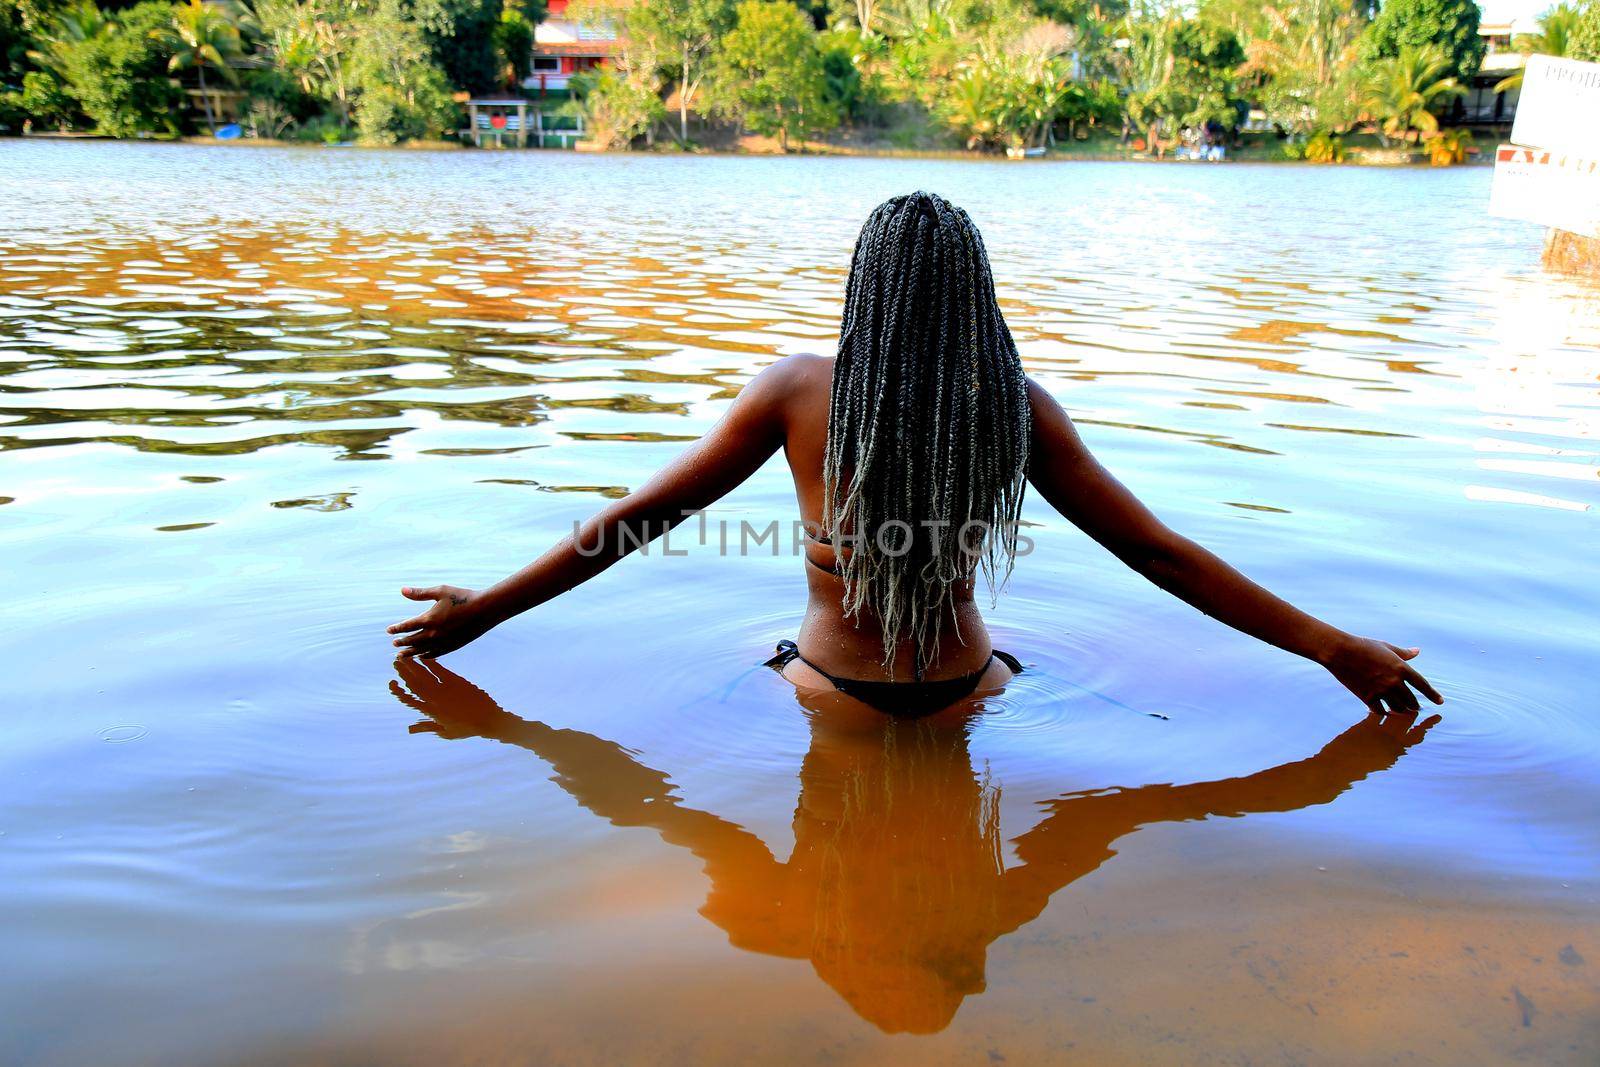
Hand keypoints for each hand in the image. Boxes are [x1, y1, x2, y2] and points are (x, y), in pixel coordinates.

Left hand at [387, 585, 492, 658]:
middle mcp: (434, 634)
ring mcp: (443, 642)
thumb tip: (402, 590)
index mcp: (429, 619)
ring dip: (411, 652)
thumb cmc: (463, 597)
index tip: (389, 630)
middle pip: (412, 640)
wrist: (485, 609)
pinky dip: (426, 655)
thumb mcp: (440, 591)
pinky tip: (422, 656)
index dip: (396, 628)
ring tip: (402, 655)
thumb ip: (420, 593)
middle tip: (394, 644)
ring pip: (422, 650)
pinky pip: (435, 653)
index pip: (407, 626)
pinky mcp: (453, 646)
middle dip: (402, 642)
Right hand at [389, 655, 514, 738]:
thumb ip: (426, 727)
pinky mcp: (456, 682)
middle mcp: (435, 700)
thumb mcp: (445, 731)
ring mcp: (445, 689)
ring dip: (413, 665)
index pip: (410, 700)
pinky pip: (439, 670)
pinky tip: (424, 655)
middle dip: (404, 672)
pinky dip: (430, 662)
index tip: (392, 683)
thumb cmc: (467, 728)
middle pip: (414, 684)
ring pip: (424, 675)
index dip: (399, 691)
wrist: (488, 720)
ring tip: (405, 656)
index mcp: (431, 712)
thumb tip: (409, 729)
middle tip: (396, 662)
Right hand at [1321, 635, 1442, 715]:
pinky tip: (1384, 711)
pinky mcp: (1367, 697)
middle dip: (1415, 705)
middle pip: (1411, 700)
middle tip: (1415, 707)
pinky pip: (1380, 710)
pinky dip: (1384, 712)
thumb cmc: (1363, 646)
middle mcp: (1394, 681)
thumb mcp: (1386, 647)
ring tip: (1402, 711)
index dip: (1432, 695)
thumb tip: (1417, 651)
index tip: (1439, 702)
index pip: (1422, 685)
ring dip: (1401, 710)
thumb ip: (1404, 653)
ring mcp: (1381, 691)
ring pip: (1398, 708)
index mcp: (1401, 668)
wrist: (1340, 652)